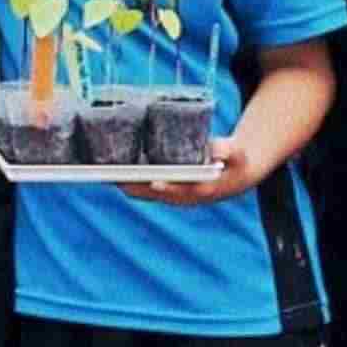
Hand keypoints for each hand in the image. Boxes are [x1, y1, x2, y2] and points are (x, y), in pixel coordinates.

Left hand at [125, 125, 287, 205]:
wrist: (237, 177)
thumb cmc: (237, 164)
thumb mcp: (240, 157)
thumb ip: (229, 151)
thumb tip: (216, 149)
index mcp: (201, 191)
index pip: (179, 191)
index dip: (166, 187)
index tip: (154, 182)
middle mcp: (182, 197)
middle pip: (153, 194)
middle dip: (135, 186)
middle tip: (116, 176)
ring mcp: (172, 194)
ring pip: (144, 192)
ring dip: (126, 184)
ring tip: (106, 174)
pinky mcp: (165, 189)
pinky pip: (143, 187)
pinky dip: (129, 179)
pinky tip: (115, 170)